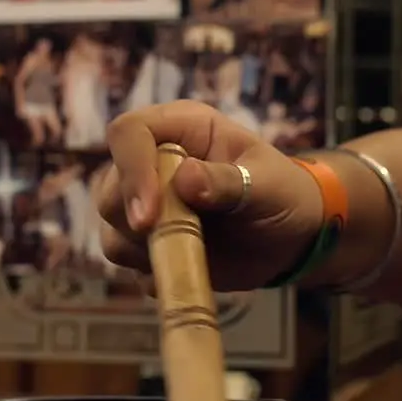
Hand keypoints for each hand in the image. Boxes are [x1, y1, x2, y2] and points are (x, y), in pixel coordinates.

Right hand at [98, 100, 322, 290]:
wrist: (291, 238)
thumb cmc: (283, 195)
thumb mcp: (268, 184)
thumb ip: (229, 181)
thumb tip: (185, 180)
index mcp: (182, 130)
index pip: (129, 133)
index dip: (131, 170)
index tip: (150, 213)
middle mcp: (154, 163)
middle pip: (110, 186)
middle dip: (135, 218)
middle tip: (178, 239)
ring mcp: (148, 204)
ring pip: (111, 227)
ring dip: (143, 248)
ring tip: (195, 250)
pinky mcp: (149, 243)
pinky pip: (129, 262)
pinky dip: (154, 271)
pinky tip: (192, 266)